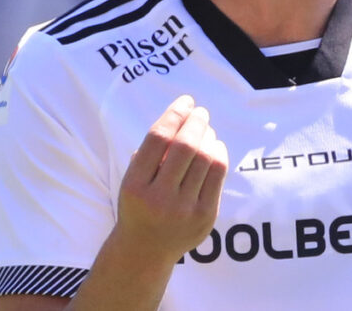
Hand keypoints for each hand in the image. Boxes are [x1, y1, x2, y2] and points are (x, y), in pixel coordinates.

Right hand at [116, 95, 228, 262]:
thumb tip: (183, 115)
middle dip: (196, 121)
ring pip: (205, 158)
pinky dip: (218, 153)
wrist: (145, 251)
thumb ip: (151, 152)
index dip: (175, 113)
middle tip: (200, 111)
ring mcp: (184, 210)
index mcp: (134, 185)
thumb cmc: (139, 204)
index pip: (158, 138)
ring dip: (208, 136)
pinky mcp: (205, 216)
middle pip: (185, 146)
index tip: (185, 101)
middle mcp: (159, 198)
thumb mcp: (132, 179)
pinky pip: (218, 175)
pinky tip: (214, 146)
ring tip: (206, 129)